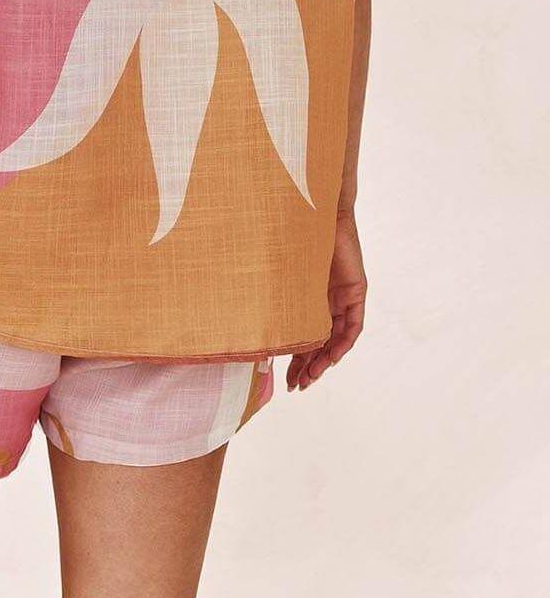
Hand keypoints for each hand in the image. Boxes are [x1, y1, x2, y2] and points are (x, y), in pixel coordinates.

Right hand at [286, 211, 366, 391]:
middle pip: (320, 343)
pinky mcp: (356, 291)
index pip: (304, 335)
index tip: (285, 378)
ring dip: (324, 361)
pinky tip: (329, 357)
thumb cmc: (291, 236)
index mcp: (307, 298)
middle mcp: (326, 300)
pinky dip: (343, 343)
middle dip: (308, 367)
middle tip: (295, 386)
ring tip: (309, 379)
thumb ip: (271, 293)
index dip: (297, 359)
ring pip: (336, 340)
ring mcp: (342, 297)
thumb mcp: (279, 273)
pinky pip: (353, 326)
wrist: (315, 210)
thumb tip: (240, 312)